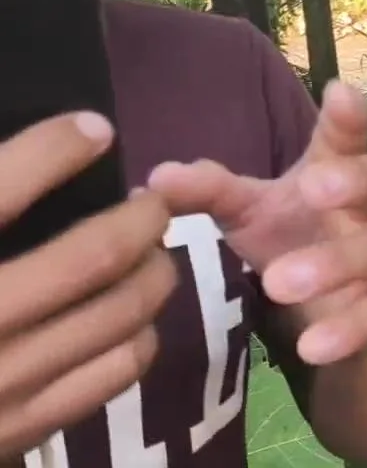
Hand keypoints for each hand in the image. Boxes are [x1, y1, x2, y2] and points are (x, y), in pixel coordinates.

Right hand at [0, 113, 175, 459]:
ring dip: (152, 273)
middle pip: (93, 257)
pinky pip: (114, 373)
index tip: (92, 130)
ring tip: (153, 252)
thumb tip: (37, 151)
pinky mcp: (17, 432)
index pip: (2, 191)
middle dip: (139, 218)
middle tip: (150, 203)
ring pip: (119, 314)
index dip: (58, 148)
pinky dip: (139, 335)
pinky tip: (130, 318)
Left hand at [148, 81, 366, 366]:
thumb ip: (209, 192)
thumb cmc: (295, 241)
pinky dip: (347, 330)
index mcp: (337, 174)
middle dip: (350, 181)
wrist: (343, 315)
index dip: (347, 117)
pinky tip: (311, 346)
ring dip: (331, 265)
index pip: (345, 139)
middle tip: (313, 186)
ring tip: (278, 284)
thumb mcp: (250, 214)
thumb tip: (151, 180)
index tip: (340, 91)